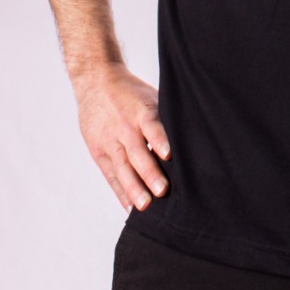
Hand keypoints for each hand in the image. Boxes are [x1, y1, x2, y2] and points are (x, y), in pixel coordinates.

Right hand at [75, 63, 171, 213]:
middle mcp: (124, 127)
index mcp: (141, 111)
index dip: (160, 140)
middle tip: (162, 191)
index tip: (169, 155)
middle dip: (149, 173)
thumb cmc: (132, 93)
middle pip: (137, 152)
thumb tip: (193, 137)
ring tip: (145, 206)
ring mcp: (109, 140)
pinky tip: (130, 207)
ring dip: (133, 188)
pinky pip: (111, 175)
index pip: (152, 126)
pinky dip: (120, 192)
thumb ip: (165, 118)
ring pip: (122, 167)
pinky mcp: (98, 151)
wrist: (96, 82)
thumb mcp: (150, 97)